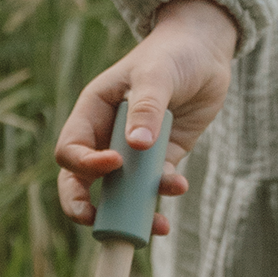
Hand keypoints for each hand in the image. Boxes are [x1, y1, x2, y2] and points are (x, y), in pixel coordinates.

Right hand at [55, 0, 238, 230]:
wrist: (206, 51)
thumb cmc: (173, 53)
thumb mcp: (157, 74)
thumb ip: (145, 108)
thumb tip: (135, 146)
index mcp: (92, 112)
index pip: (71, 149)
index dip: (85, 164)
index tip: (115, 163)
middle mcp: (106, 136)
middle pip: (80, 182)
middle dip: (84, 206)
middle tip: (94, 221)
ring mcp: (132, 152)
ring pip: (118, 193)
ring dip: (132, 212)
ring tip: (154, 225)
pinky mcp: (159, 160)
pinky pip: (153, 186)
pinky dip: (163, 193)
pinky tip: (179, 188)